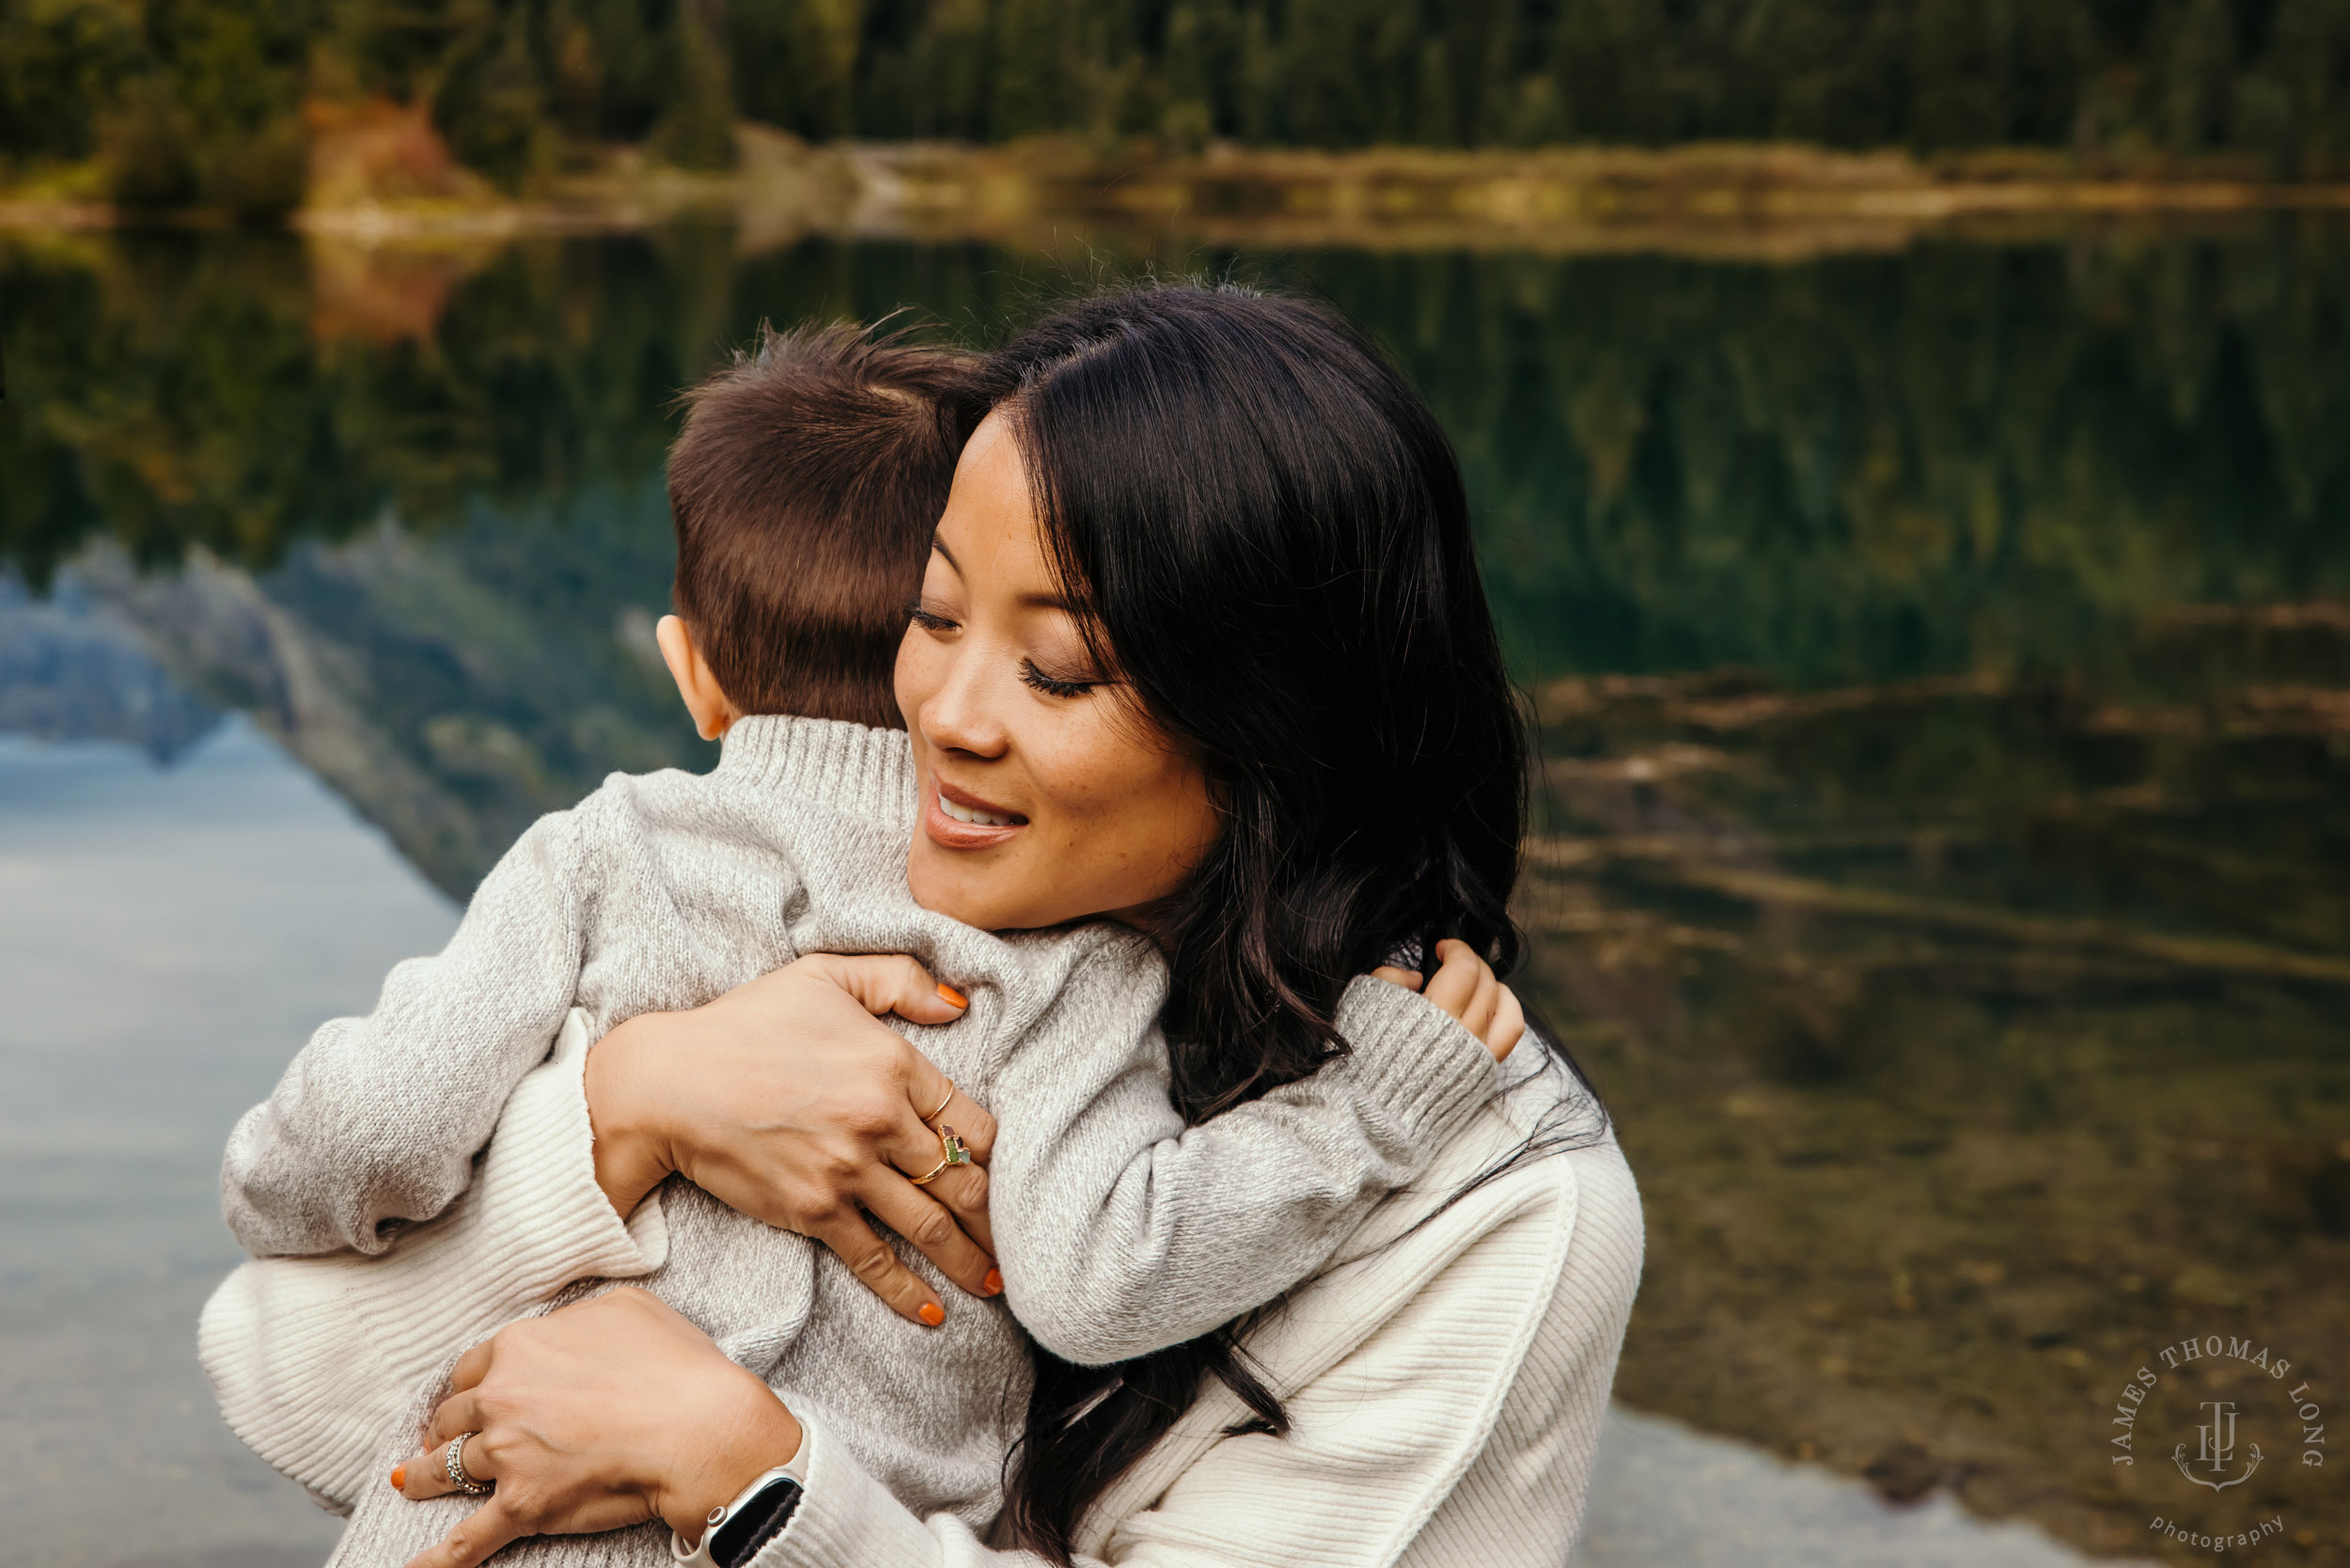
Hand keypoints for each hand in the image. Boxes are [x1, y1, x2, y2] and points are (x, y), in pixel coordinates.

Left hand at [392, 1288, 799, 1566]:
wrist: (700, 1428)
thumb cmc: (676, 1366)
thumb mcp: (629, 1307)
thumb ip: (582, 1314)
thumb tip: (569, 1325)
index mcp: (523, 1346)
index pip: (475, 1366)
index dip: (472, 1383)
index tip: (471, 1396)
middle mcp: (503, 1396)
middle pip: (454, 1415)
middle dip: (445, 1427)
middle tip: (443, 1438)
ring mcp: (507, 1453)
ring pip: (446, 1469)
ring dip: (425, 1477)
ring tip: (412, 1483)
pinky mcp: (521, 1505)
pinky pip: (466, 1540)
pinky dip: (437, 1558)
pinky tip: (414, 1567)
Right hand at [586, 954, 1001, 1325]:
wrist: (668, 1083)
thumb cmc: (743, 1023)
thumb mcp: (824, 974)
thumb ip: (899, 979)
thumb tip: (959, 1004)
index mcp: (894, 1064)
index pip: (972, 1120)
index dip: (1002, 1153)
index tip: (1020, 1176)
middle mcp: (880, 1121)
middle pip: (963, 1180)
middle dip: (999, 1217)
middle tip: (1026, 1243)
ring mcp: (849, 1171)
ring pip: (929, 1225)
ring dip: (970, 1260)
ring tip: (998, 1283)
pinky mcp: (814, 1211)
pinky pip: (875, 1259)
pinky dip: (908, 1291)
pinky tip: (934, 1313)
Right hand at [1370, 938, 1524, 1060]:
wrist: (1368, 1114)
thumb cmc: (1360, 1058)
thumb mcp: (1363, 1005)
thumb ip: (1390, 977)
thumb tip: (1417, 977)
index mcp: (1432, 1014)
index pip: (1463, 967)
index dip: (1456, 948)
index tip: (1441, 947)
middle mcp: (1461, 1035)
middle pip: (1484, 982)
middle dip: (1472, 963)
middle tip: (1454, 960)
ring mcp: (1476, 1055)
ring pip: (1504, 1005)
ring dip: (1492, 983)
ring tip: (1477, 979)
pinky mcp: (1482, 1073)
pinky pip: (1509, 1033)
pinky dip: (1507, 1010)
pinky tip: (1494, 1002)